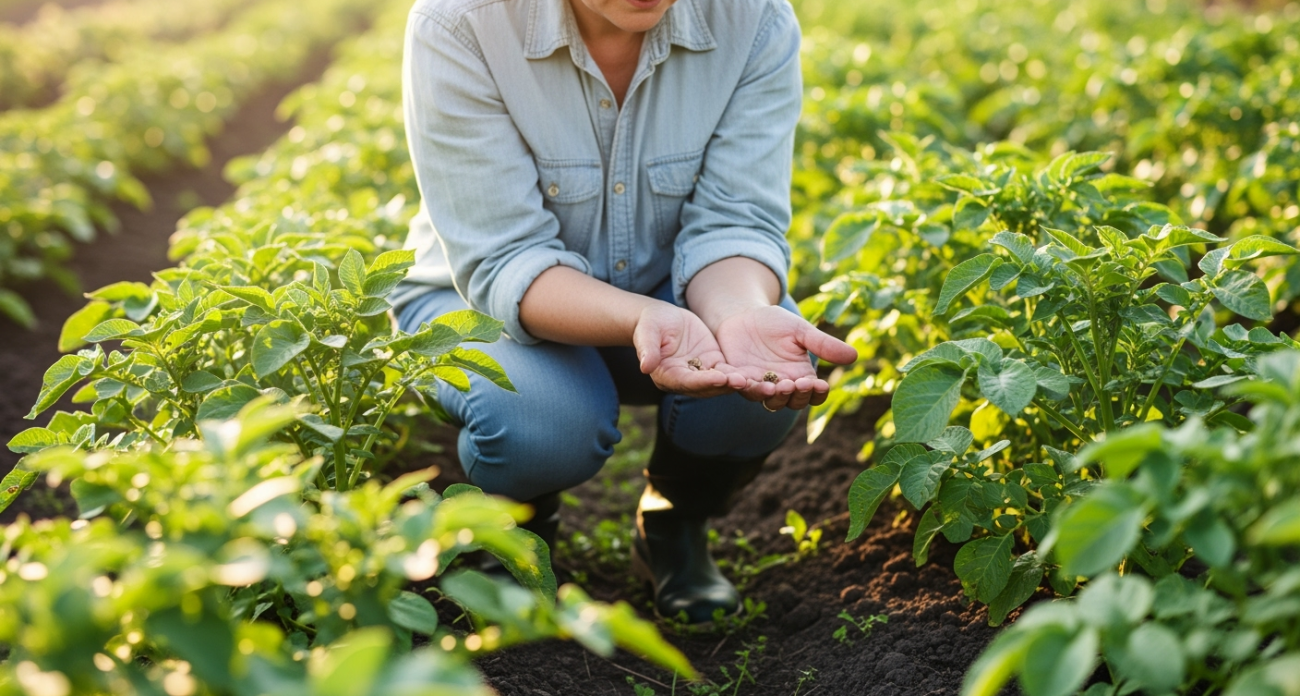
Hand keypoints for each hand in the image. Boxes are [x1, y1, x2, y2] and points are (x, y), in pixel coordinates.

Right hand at [633, 303, 746, 396]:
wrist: (662, 320)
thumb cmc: (651, 324)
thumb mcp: (648, 332)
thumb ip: (647, 348)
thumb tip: (645, 366)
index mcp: (667, 375)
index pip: (687, 381)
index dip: (704, 381)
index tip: (720, 378)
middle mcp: (686, 380)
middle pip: (708, 387)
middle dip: (726, 385)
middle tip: (745, 382)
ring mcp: (701, 374)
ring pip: (722, 383)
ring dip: (739, 383)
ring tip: (755, 381)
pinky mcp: (714, 365)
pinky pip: (730, 372)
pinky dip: (744, 374)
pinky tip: (761, 374)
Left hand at [714, 306, 857, 410]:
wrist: (743, 315)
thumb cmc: (775, 323)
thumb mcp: (800, 330)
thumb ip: (823, 344)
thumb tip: (854, 356)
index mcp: (801, 376)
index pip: (813, 394)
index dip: (817, 393)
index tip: (821, 384)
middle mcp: (782, 386)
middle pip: (792, 402)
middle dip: (795, 395)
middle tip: (796, 384)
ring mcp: (759, 386)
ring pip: (768, 400)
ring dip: (773, 395)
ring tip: (776, 386)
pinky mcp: (737, 380)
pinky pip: (740, 388)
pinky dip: (743, 386)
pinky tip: (744, 379)